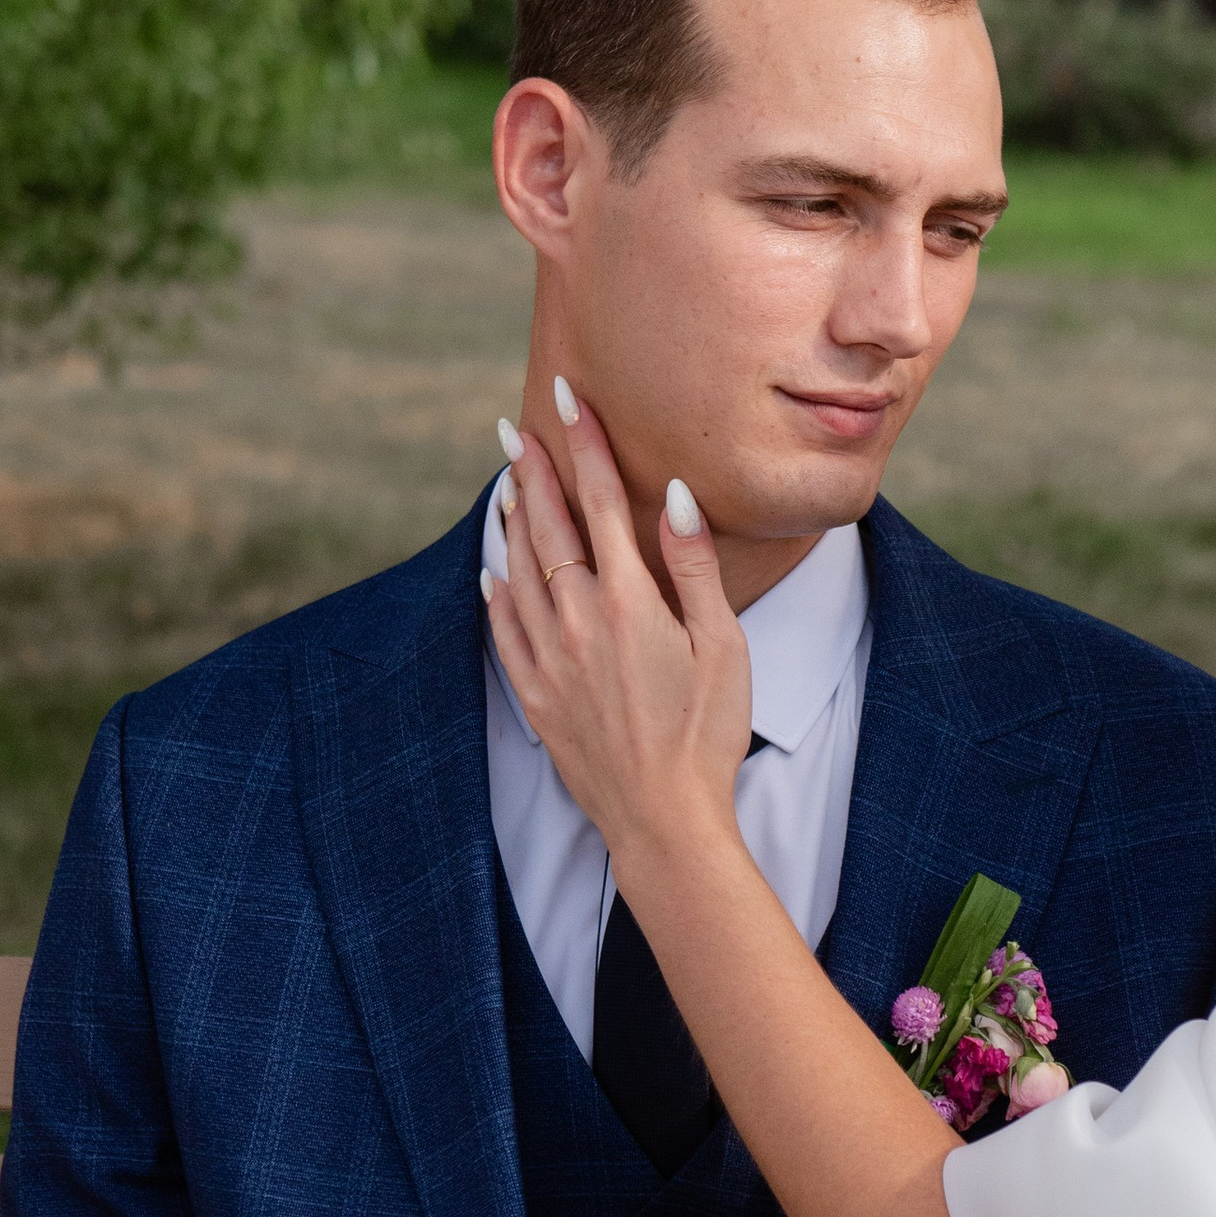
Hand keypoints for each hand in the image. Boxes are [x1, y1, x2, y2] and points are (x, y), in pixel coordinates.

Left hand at [487, 397, 749, 866]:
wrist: (662, 819)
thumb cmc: (708, 734)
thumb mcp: (723, 645)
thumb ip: (693, 567)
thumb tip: (674, 495)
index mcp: (629, 601)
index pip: (602, 500)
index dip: (582, 443)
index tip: (567, 397)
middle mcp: (577, 620)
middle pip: (547, 526)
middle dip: (532, 471)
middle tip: (517, 429)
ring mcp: (549, 659)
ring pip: (519, 571)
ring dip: (512, 521)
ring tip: (506, 484)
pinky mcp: (536, 696)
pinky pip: (504, 629)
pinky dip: (496, 591)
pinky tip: (493, 570)